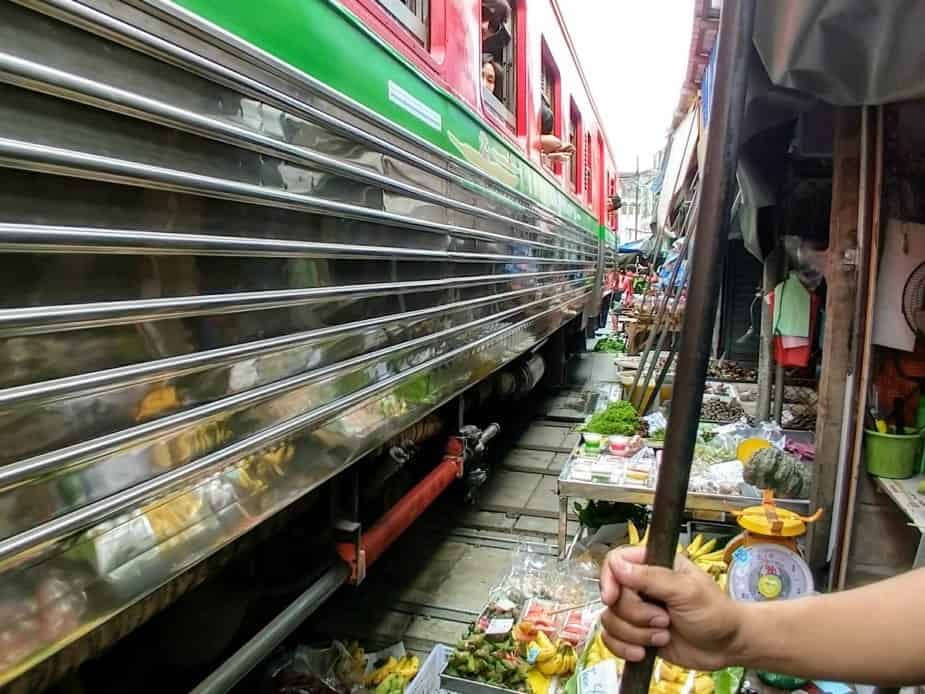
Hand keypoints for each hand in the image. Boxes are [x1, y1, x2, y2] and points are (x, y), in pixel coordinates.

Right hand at [599, 546, 744, 670]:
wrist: (726, 647)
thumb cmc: (715, 613)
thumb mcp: (687, 591)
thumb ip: (652, 577)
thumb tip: (618, 566)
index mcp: (653, 564)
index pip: (615, 561)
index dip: (609, 579)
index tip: (612, 597)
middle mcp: (641, 586)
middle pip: (613, 597)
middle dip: (636, 615)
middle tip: (664, 620)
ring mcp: (638, 611)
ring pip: (611, 620)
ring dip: (636, 634)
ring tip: (663, 635)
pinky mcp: (636, 633)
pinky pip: (611, 640)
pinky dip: (624, 648)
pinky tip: (644, 652)